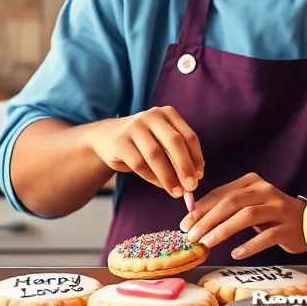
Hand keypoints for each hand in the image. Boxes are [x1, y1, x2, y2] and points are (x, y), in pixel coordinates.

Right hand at [85, 107, 203, 196]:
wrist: (106, 137)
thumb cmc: (142, 143)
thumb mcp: (162, 141)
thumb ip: (178, 156)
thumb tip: (195, 179)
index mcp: (167, 113)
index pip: (188, 136)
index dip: (196, 158)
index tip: (200, 176)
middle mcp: (151, 116)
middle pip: (174, 142)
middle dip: (185, 167)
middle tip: (191, 187)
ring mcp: (134, 127)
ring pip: (156, 154)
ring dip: (168, 176)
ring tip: (176, 192)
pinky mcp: (120, 142)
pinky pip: (139, 163)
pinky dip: (152, 178)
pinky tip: (160, 185)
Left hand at [179, 173, 306, 260]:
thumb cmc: (272, 215)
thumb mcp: (250, 205)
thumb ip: (226, 208)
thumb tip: (194, 219)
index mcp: (252, 182)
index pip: (221, 193)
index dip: (201, 209)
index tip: (185, 224)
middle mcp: (265, 191)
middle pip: (232, 203)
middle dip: (208, 220)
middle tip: (192, 236)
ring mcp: (278, 208)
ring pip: (246, 216)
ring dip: (224, 230)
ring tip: (208, 244)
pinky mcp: (288, 227)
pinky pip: (267, 236)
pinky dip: (250, 245)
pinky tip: (236, 254)